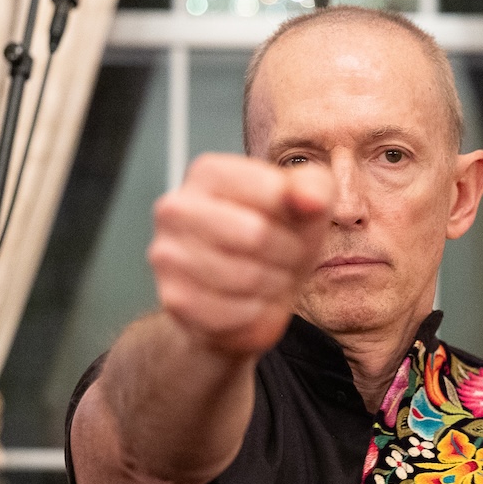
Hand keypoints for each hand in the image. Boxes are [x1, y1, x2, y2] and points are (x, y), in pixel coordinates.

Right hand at [148, 153, 333, 356]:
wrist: (244, 298)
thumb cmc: (275, 242)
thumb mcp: (304, 207)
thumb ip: (314, 189)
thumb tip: (311, 200)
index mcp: (208, 172)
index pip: (272, 191)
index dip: (297, 216)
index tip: (292, 225)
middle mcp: (177, 207)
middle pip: (257, 234)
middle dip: (287, 254)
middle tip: (285, 258)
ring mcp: (168, 253)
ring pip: (246, 276)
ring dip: (273, 284)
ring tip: (268, 278)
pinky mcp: (174, 298)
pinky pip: (234, 310)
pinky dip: (255, 312)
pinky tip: (248, 302)